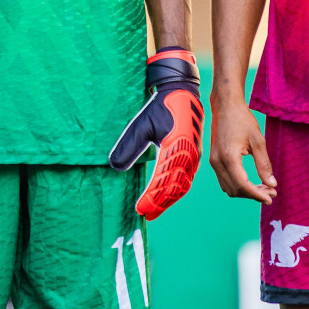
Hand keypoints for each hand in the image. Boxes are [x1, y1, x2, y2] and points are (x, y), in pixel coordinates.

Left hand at [109, 49, 205, 219]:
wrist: (181, 93)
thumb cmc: (160, 107)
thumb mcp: (141, 124)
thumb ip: (128, 145)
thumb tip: (115, 166)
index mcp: (176, 147)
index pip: (163, 179)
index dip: (152, 197)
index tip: (140, 209)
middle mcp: (188, 154)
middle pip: (174, 186)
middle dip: (160, 202)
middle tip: (145, 214)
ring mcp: (193, 156)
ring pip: (181, 184)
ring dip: (168, 199)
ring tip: (153, 210)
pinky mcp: (193, 155)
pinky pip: (185, 177)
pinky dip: (175, 190)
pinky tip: (166, 197)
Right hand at [208, 90, 276, 203]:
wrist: (225, 107)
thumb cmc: (243, 120)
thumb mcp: (258, 141)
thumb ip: (264, 165)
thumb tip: (272, 185)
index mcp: (229, 157)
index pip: (242, 185)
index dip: (257, 195)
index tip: (271, 198)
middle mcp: (217, 162)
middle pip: (235, 190)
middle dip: (253, 194)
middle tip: (271, 191)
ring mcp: (213, 161)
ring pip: (228, 187)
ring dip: (245, 191)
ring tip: (263, 187)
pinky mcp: (214, 160)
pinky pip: (224, 180)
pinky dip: (238, 185)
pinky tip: (251, 181)